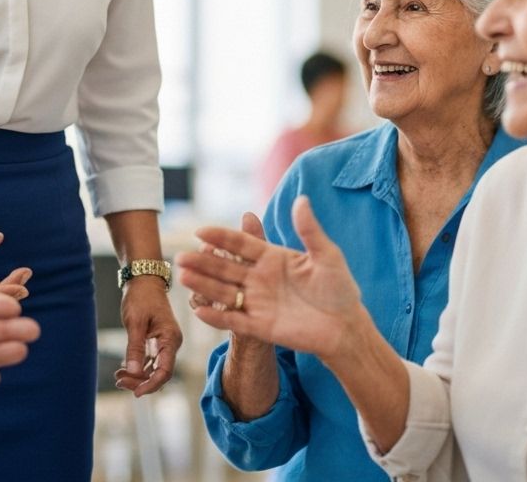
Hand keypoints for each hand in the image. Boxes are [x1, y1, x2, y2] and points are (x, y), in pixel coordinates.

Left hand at [114, 277, 182, 397]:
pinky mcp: (157, 341)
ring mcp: (164, 343)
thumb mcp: (135, 321)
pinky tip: (123, 368)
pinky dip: (137, 366)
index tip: (135, 393)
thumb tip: (132, 372)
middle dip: (140, 381)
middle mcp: (171, 343)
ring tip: (118, 376)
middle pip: (159, 373)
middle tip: (119, 380)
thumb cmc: (141, 296)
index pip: (165, 371)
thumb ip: (135, 347)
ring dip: (137, 375)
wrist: (143, 279)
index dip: (151, 385)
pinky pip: (149, 361)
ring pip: (153, 369)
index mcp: (171, 339)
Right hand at [176, 196, 361, 359]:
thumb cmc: (339, 289)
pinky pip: (234, 320)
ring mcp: (257, 302)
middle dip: (202, 261)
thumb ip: (310, 230)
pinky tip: (199, 310)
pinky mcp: (260, 326)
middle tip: (180, 257)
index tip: (200, 232)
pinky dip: (216, 316)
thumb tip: (302, 199)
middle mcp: (259, 278)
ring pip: (224, 291)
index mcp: (271, 257)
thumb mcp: (327, 256)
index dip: (220, 237)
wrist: (346, 328)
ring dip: (203, 285)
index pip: (240, 244)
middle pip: (225, 267)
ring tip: (183, 278)